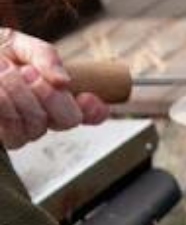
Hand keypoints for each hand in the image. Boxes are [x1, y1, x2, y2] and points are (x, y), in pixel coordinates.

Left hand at [0, 29, 109, 149]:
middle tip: (26, 73)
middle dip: (48, 94)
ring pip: (37, 125)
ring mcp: (23, 131)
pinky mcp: (2, 137)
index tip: (86, 96)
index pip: (89, 113)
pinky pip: (12, 132)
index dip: (94, 109)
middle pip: (67, 120)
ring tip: (1, 70)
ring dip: (18, 93)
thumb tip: (64, 80)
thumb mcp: (19, 45)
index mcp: (55, 97)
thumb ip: (45, 56)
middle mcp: (43, 118)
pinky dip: (3, 104)